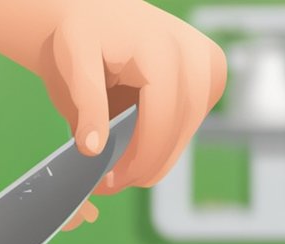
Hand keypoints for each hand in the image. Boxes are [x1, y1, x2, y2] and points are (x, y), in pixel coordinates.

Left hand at [36, 1, 226, 229]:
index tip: (112, 181)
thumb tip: (94, 150)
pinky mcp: (211, 72)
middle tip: (110, 184)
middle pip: (181, 127)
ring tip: (116, 170)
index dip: (140, 157)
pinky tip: (133, 147)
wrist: (94, 9)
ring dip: (156, 156)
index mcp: (163, 48)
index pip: (164, 117)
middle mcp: (196, 53)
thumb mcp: (73, 64)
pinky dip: (164, 139)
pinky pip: (192, 119)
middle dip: (147, 163)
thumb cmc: (80, 35)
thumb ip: (85, 106)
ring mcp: (209, 62)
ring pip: (189, 128)